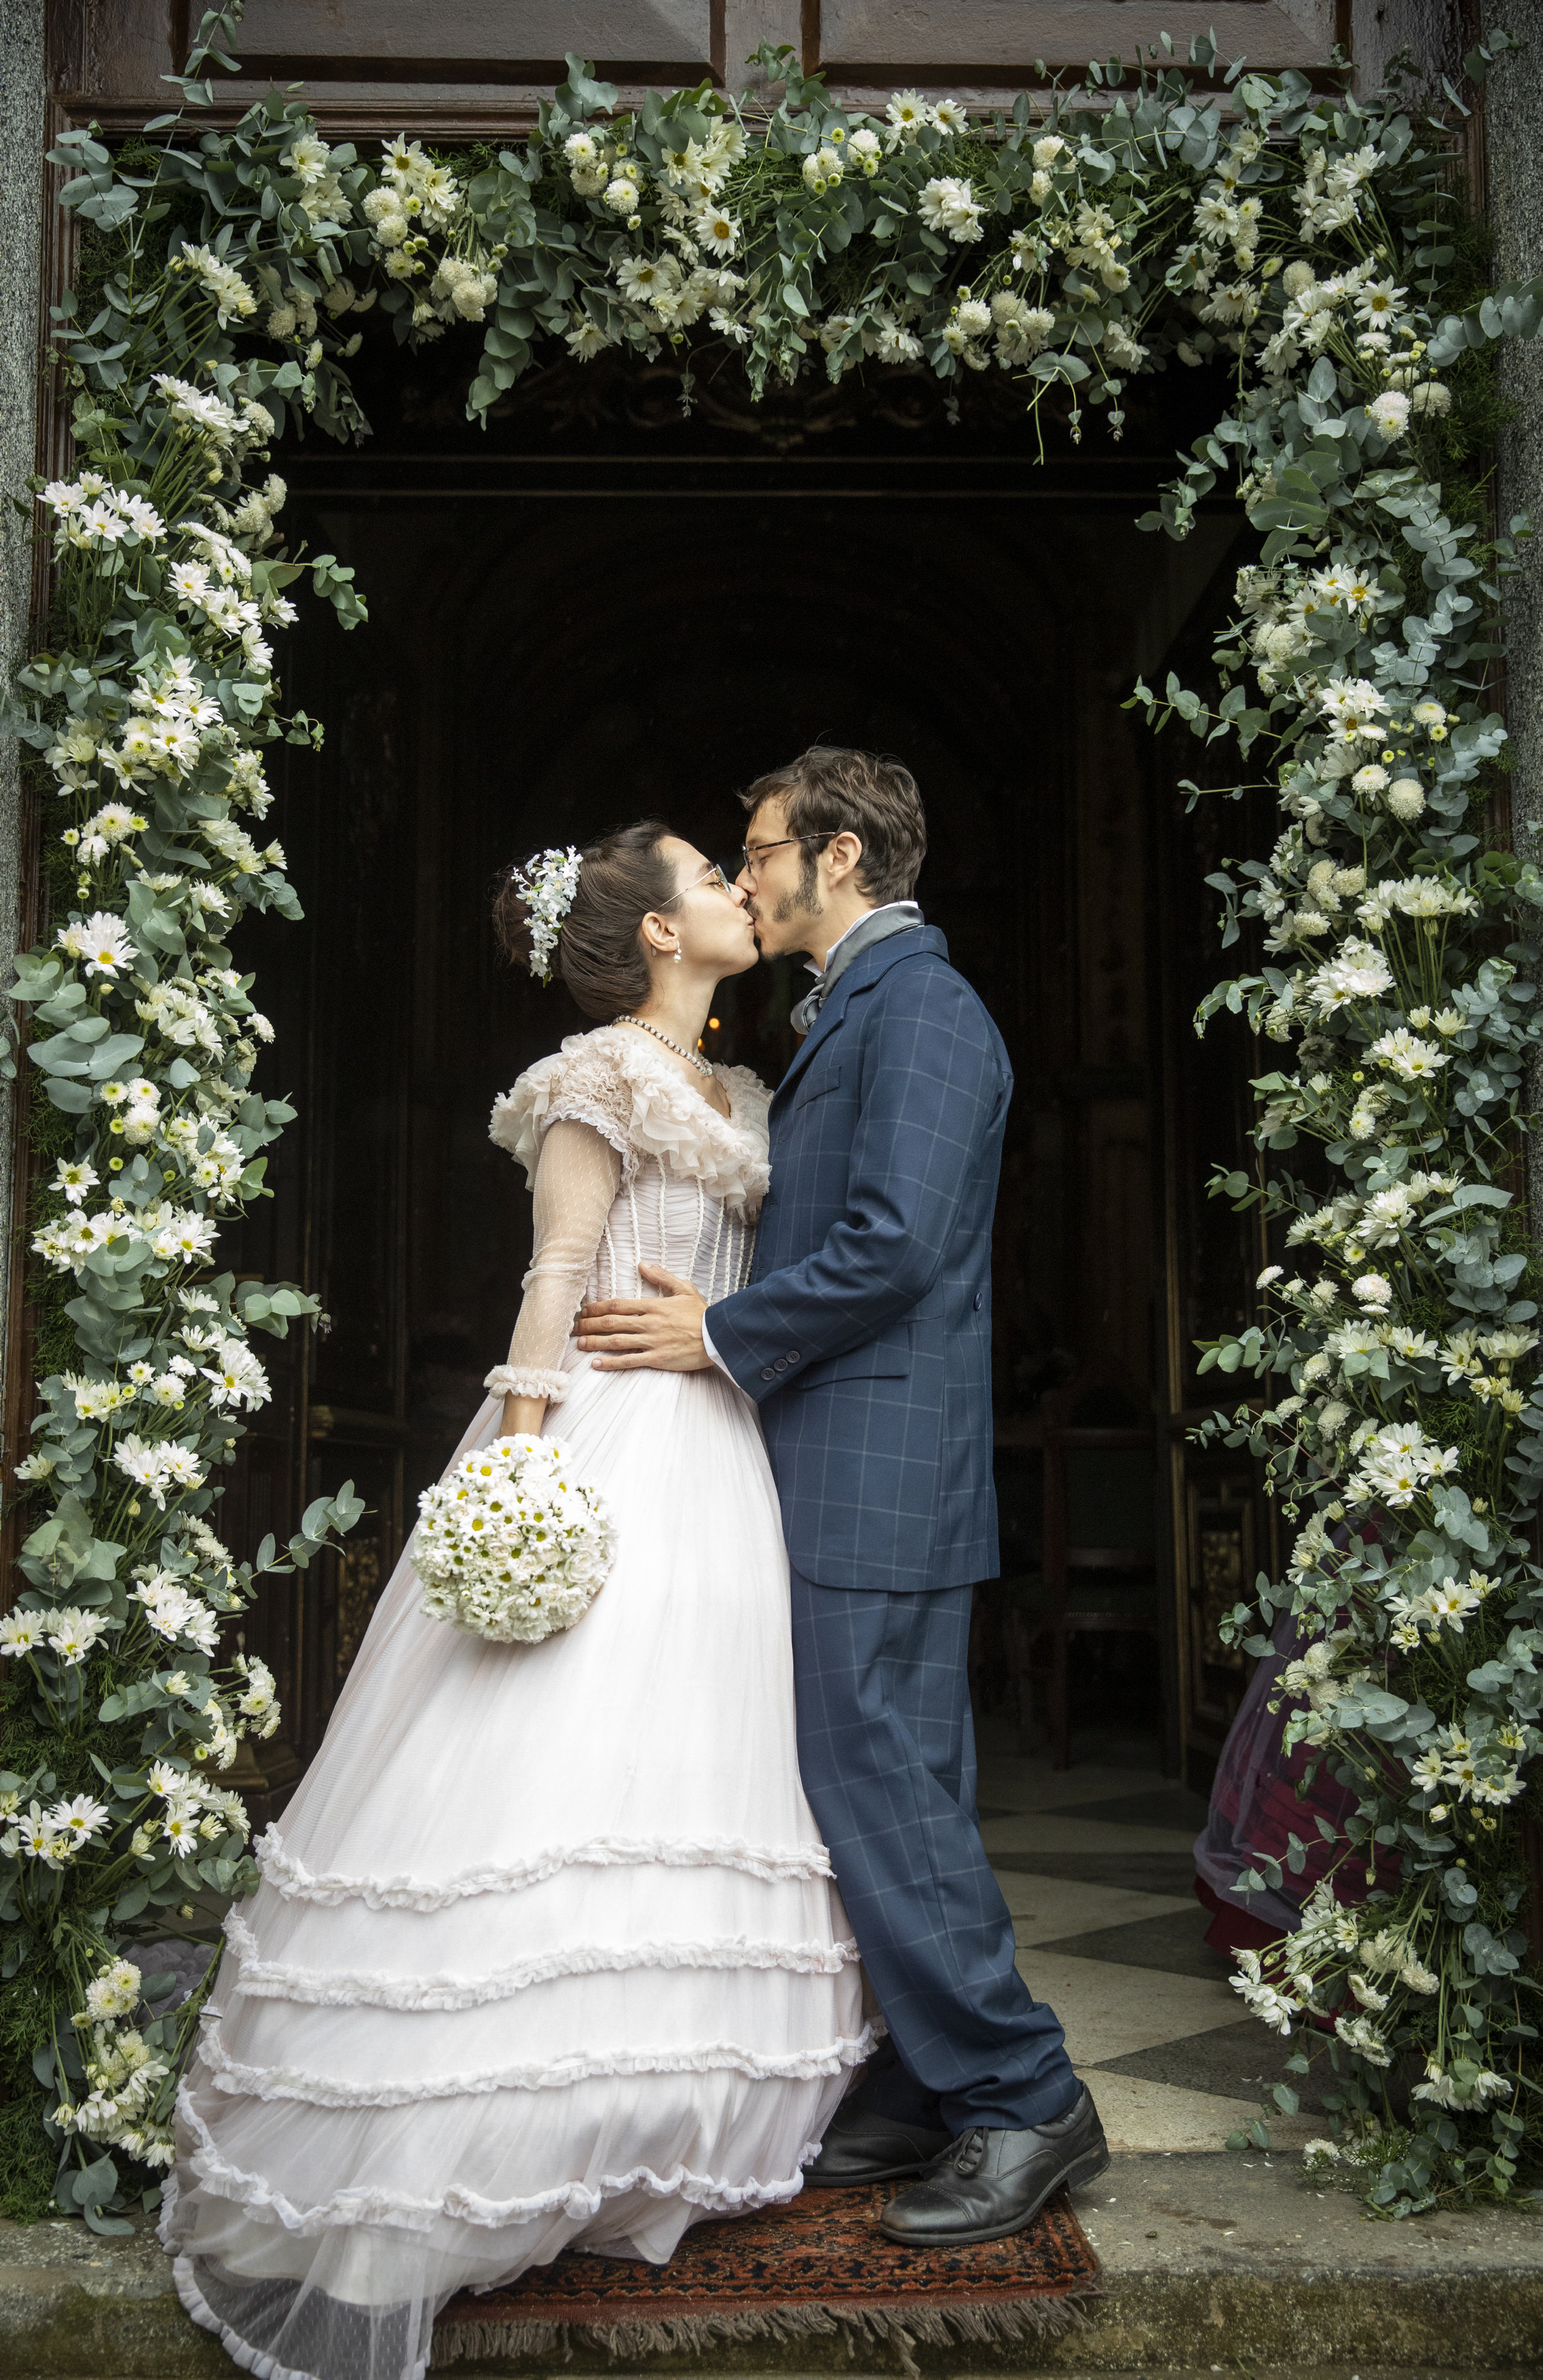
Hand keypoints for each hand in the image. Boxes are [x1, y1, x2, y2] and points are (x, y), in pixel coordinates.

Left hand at [576, 1265, 712, 1370]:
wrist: (718, 1337)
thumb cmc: (701, 1313)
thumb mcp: (684, 1288)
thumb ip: (662, 1277)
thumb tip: (642, 1265)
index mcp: (653, 1306)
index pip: (618, 1305)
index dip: (597, 1307)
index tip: (584, 1310)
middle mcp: (648, 1323)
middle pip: (611, 1323)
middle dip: (589, 1324)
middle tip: (574, 1327)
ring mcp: (651, 1342)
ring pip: (615, 1341)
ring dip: (594, 1342)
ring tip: (579, 1343)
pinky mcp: (656, 1358)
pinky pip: (628, 1361)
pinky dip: (610, 1363)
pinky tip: (596, 1364)